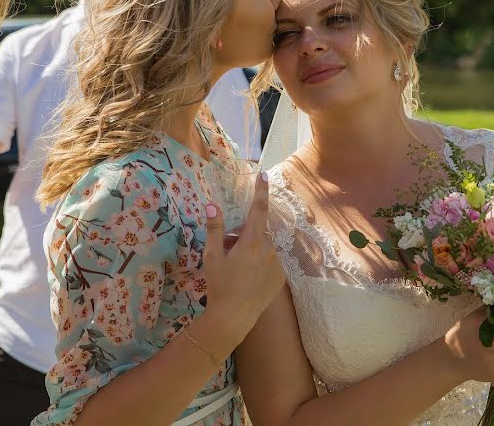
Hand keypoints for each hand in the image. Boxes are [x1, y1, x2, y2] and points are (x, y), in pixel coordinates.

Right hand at [195, 173, 285, 352]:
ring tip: (236, 269)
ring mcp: (278, 263)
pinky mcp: (281, 276)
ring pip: (264, 247)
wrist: (234, 317)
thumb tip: (213, 206)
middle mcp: (269, 248)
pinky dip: (260, 263)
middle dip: (243, 235)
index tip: (263, 175)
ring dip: (252, 250)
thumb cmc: (220, 286)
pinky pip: (270, 261)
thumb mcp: (212, 257)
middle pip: (257, 231)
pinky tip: (247, 278)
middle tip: (227, 250)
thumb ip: (215, 230)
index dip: (261, 190)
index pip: (258, 208)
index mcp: (252, 241)